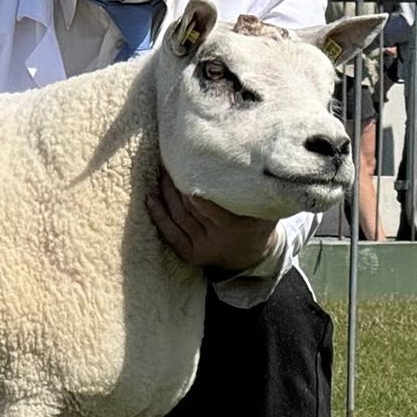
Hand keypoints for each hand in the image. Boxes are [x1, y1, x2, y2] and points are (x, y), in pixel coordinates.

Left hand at [147, 168, 278, 276]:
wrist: (253, 255)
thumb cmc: (259, 223)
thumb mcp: (267, 209)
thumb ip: (261, 190)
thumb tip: (254, 161)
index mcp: (238, 228)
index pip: (211, 207)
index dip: (195, 189)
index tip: (187, 168)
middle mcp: (218, 240)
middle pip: (190, 207)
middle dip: (178, 184)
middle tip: (171, 161)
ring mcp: (203, 248)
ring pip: (178, 216)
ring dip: (166, 194)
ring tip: (163, 172)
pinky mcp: (191, 254)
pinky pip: (170, 233)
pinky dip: (158, 215)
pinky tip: (150, 198)